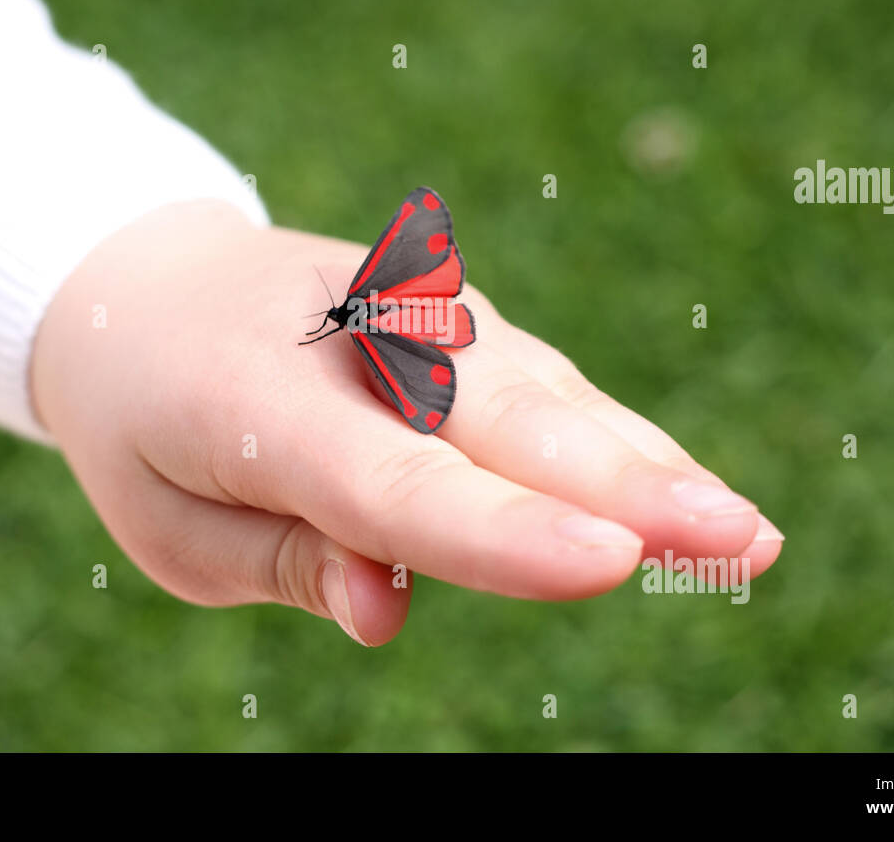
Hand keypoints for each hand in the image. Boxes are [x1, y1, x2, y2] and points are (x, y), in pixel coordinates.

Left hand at [31, 200, 782, 644]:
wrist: (152, 285)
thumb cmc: (152, 424)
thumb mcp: (172, 523)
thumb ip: (285, 560)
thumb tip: (388, 608)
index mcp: (259, 401)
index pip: (395, 482)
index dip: (502, 528)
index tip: (609, 559)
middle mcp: (359, 346)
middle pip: (503, 423)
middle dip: (626, 485)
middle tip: (736, 537)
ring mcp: (419, 320)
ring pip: (546, 397)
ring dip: (645, 463)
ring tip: (741, 529)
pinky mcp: (459, 323)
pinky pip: (544, 385)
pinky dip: (613, 436)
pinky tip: (681, 484)